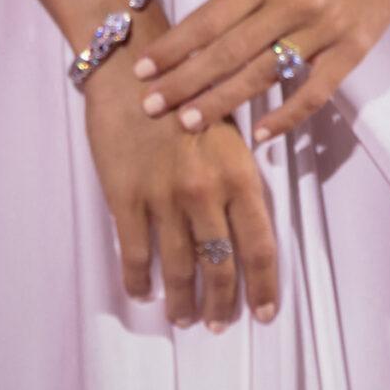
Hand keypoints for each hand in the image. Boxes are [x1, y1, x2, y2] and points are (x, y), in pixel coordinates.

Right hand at [82, 34, 279, 327]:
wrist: (131, 66)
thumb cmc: (187, 89)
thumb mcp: (229, 128)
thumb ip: (239, 175)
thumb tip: (245, 224)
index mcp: (239, 173)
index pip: (260, 246)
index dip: (262, 287)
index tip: (262, 313)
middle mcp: (205, 192)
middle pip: (220, 266)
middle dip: (220, 303)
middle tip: (218, 324)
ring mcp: (164, 198)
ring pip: (179, 268)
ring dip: (182, 301)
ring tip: (183, 318)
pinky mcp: (126, 198)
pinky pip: (135, 254)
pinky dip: (138, 280)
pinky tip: (143, 292)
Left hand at [133, 0, 389, 143]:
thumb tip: (211, 29)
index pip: (209, 18)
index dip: (174, 47)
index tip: (144, 69)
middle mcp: (291, 1)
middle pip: (226, 52)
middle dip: (183, 82)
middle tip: (150, 107)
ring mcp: (323, 27)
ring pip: (262, 74)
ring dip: (221, 102)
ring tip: (187, 123)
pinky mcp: (353, 47)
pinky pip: (313, 90)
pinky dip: (285, 115)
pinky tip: (259, 135)